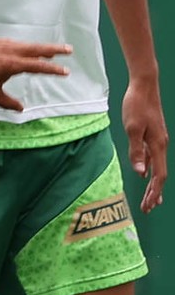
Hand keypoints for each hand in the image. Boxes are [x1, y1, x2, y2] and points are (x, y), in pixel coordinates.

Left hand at [0, 39, 71, 110]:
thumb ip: (8, 103)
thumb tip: (21, 110)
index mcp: (12, 65)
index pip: (38, 66)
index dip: (53, 70)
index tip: (66, 71)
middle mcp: (10, 51)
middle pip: (38, 49)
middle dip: (54, 50)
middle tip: (69, 50)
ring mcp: (2, 44)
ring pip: (26, 45)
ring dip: (39, 48)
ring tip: (49, 53)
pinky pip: (14, 43)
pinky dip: (23, 47)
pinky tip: (25, 51)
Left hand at [122, 79, 167, 212]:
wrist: (144, 86)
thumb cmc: (137, 105)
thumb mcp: (132, 129)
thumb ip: (137, 151)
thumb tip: (141, 172)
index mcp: (158, 145)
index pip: (158, 176)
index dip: (154, 192)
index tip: (149, 205)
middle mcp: (161, 145)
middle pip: (160, 175)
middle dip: (154, 193)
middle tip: (148, 208)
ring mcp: (158, 140)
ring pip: (157, 167)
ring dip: (153, 184)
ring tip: (150, 198)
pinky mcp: (153, 135)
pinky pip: (154, 158)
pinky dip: (151, 170)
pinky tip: (146, 174)